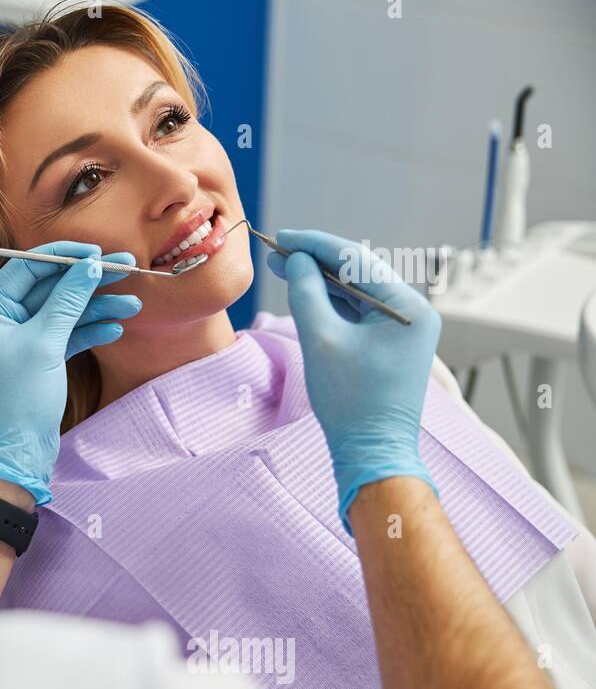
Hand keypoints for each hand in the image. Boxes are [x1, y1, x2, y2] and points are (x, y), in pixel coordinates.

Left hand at [0, 241, 139, 503]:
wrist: (17, 453)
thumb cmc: (18, 399)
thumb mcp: (45, 343)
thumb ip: (67, 300)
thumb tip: (90, 266)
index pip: (26, 268)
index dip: (63, 257)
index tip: (97, 252)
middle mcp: (1, 321)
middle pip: (49, 288)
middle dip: (88, 281)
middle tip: (127, 269)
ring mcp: (21, 341)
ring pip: (63, 312)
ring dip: (97, 307)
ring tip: (133, 304)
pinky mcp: (39, 359)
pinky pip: (66, 335)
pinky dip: (90, 330)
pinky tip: (115, 327)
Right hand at [268, 229, 441, 531]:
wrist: (373, 451)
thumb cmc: (351, 401)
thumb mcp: (321, 340)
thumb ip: (307, 293)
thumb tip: (296, 262)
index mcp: (408, 306)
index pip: (357, 260)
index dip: (315, 245)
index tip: (282, 237)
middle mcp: (413, 312)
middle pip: (359, 272)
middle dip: (316, 260)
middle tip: (276, 251)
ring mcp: (403, 329)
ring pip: (357, 293)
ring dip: (321, 281)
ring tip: (283, 268)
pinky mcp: (390, 345)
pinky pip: (359, 313)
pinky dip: (332, 303)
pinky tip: (306, 293)